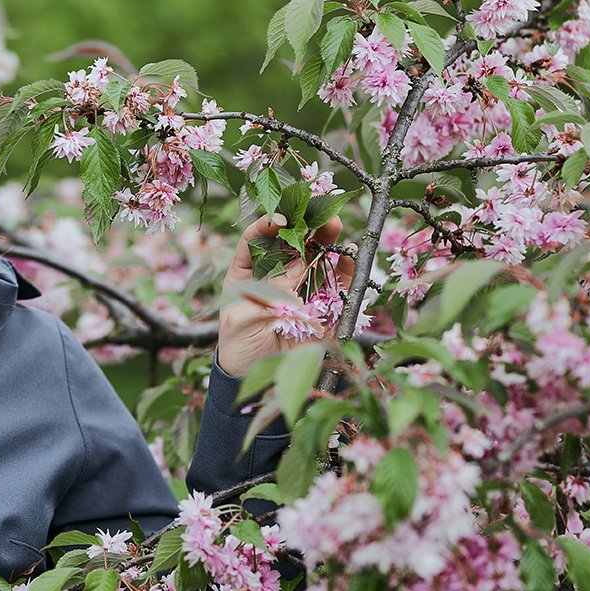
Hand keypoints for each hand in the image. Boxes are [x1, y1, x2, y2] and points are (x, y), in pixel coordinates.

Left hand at [215, 213, 354, 376]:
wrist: (260, 379)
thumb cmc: (240, 347)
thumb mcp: (241, 321)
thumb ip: (262, 299)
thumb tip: (292, 275)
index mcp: (246, 274)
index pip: (254, 241)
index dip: (266, 226)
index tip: (280, 220)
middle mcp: (274, 276)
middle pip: (290, 243)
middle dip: (303, 224)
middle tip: (317, 211)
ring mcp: (299, 288)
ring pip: (314, 256)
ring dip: (325, 239)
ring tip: (334, 224)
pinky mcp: (321, 305)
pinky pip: (336, 283)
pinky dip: (344, 267)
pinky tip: (349, 254)